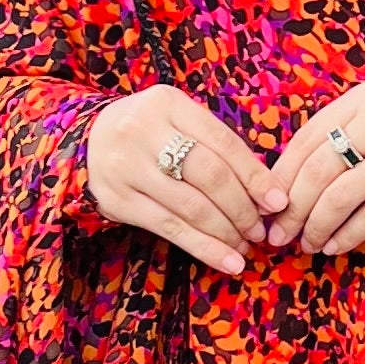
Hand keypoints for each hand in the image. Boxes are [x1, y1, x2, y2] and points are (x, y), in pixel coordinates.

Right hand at [85, 86, 274, 275]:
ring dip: (225, 232)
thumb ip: (216, 146)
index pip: (224, 142)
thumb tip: (267, 192)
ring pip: (190, 206)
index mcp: (168, 103)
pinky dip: (203, 247)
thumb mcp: (178, 122)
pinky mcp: (116, 199)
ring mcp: (126, 166)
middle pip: (209, 175)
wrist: (87, 140)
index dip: (255, 176)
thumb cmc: (150, 133)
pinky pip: (169, 228)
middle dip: (242, 208)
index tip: (278, 202)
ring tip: (245, 245)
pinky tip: (226, 260)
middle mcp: (143, 130)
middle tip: (260, 229)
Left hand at [263, 80, 364, 255]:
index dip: (280, 176)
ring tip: (306, 244)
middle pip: (319, 169)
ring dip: (317, 226)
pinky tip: (335, 246)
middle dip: (292, 208)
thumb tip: (284, 184)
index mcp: (364, 97)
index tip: (266, 206)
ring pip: (342, 194)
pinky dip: (348, 234)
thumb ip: (342, 137)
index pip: (307, 138)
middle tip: (278, 235)